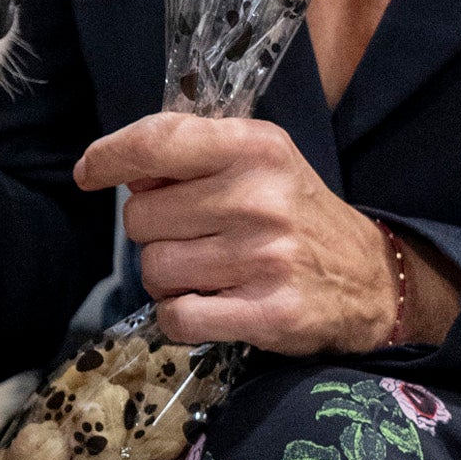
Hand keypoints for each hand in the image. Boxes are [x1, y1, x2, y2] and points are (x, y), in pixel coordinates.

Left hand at [73, 113, 458, 354]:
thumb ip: (194, 153)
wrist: (371, 279)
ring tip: (208, 272)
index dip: (109, 157)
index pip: (156, 142)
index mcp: (254, 147)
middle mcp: (257, 197)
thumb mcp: (259, 161)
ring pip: (154, 270)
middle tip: (194, 236)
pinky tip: (210, 304)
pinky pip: (177, 317)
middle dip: (154, 231)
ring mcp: (263, 257)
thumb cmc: (297, 213)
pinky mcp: (267, 313)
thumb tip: (122, 172)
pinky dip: (181, 316)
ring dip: (167, 278)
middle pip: (141, 217)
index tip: (89, 174)